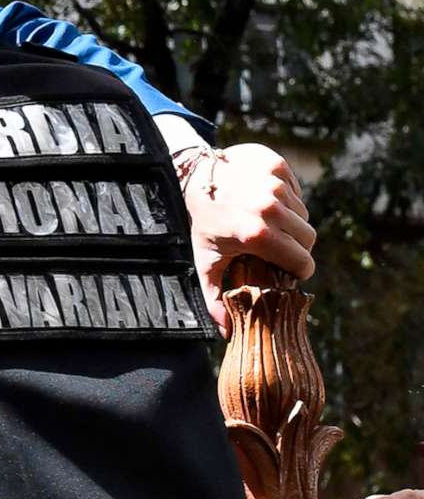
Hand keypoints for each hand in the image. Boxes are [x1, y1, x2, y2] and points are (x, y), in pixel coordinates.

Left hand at [183, 143, 317, 332]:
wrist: (190, 175)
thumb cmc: (202, 222)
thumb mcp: (205, 260)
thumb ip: (216, 299)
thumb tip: (228, 333)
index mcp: (257, 235)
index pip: (303, 262)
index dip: (297, 270)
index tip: (287, 270)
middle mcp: (270, 207)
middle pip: (308, 239)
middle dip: (296, 248)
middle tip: (275, 248)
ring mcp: (275, 183)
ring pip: (304, 215)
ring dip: (291, 222)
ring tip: (266, 223)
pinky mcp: (277, 165)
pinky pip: (297, 191)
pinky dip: (288, 199)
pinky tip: (265, 200)